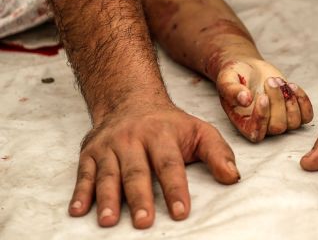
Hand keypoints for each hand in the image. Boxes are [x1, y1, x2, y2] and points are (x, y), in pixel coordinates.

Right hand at [69, 103, 238, 228]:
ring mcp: (110, 146)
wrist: (131, 100)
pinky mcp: (90, 152)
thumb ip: (218, 153)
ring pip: (109, 174)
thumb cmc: (170, 125)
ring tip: (109, 221)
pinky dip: (80, 193)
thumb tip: (233, 178)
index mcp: (162, 134)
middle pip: (137, 171)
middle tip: (144, 222)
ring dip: (107, 199)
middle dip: (140, 198)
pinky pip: (84, 174)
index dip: (176, 188)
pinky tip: (78, 211)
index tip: (182, 212)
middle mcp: (134, 139)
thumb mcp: (199, 131)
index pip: (170, 164)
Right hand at [216, 57, 313, 141]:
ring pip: (294, 122)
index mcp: (245, 124)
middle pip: (278, 126)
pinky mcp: (293, 111)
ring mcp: (281, 120)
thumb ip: (232, 90)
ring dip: (290, 100)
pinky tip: (292, 85)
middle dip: (277, 102)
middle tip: (269, 81)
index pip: (257, 133)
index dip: (262, 118)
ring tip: (278, 81)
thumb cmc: (234, 76)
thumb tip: (245, 100)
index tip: (261, 96)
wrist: (247, 68)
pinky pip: (307, 116)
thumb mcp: (226, 79)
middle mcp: (264, 126)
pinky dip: (303, 101)